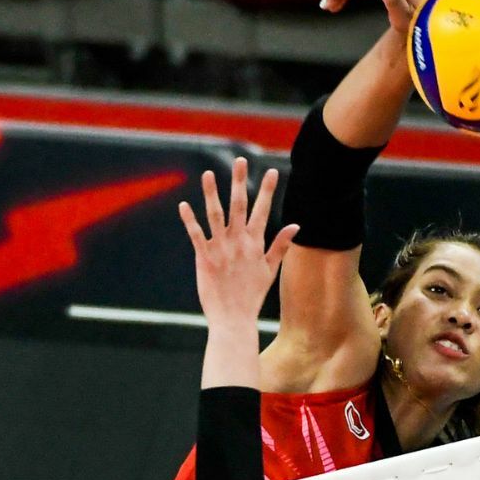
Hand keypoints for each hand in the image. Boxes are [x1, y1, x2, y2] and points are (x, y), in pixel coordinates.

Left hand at [179, 157, 298, 328]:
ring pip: (216, 215)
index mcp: (255, 244)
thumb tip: (296, 226)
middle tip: (241, 161)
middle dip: (240, 182)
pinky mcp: (204, 258)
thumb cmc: (252, 296)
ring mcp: (221, 249)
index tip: (273, 172)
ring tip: (208, 174)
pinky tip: (184, 205)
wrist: (234, 319)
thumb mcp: (270, 270)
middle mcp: (239, 242)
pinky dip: (190, 220)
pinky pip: (196, 235)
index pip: (263, 211)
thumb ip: (281, 246)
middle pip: (239, 206)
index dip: (268, 191)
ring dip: (211, 193)